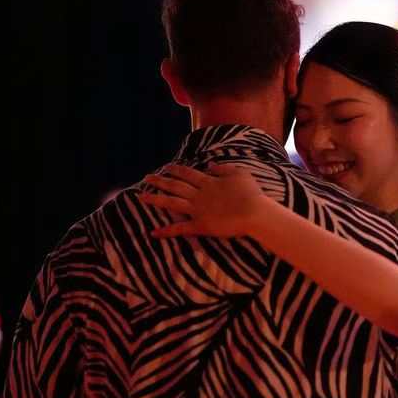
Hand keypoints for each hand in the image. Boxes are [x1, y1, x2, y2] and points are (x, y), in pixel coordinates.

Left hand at [142, 162, 266, 239]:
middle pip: (174, 185)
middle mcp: (199, 194)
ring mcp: (198, 210)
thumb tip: (210, 164)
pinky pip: (180, 228)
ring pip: (171, 202)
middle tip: (146, 178)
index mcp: (208, 182)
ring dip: (155, 199)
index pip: (187, 173)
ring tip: (141, 196)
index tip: (166, 167)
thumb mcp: (240, 174)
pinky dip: (166, 231)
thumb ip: (223, 168)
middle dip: (159, 181)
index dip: (175, 169)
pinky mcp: (200, 225)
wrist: (255, 213)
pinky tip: (152, 232)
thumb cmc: (252, 194)